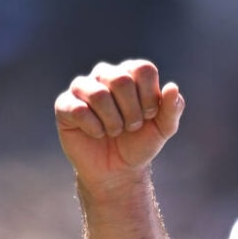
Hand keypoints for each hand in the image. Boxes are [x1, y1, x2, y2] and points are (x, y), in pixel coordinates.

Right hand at [54, 60, 183, 191]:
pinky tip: (97, 134)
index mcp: (130, 73)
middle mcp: (105, 74)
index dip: (149, 96)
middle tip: (132, 126)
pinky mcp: (64, 105)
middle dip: (131, 111)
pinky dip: (94, 128)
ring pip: (99, 94)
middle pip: (121, 80)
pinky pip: (79, 110)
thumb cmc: (139, 143)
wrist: (117, 170)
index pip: (143, 69)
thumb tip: (172, 87)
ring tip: (115, 131)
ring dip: (113, 121)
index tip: (149, 116)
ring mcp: (82, 88)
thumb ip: (173, 108)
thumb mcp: (163, 128)